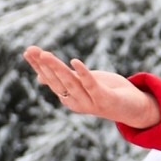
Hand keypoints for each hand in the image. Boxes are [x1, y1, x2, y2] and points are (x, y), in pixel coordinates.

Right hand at [23, 46, 160, 127]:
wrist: (133, 109)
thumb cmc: (106, 93)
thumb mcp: (81, 85)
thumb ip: (63, 80)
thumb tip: (39, 77)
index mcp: (68, 97)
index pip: (49, 79)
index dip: (38, 66)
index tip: (27, 51)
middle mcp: (75, 101)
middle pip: (57, 81)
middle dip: (44, 66)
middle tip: (31, 51)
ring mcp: (89, 102)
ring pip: (71, 82)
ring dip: (58, 68)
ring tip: (46, 54)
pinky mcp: (104, 99)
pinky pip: (91, 85)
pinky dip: (83, 73)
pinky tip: (75, 61)